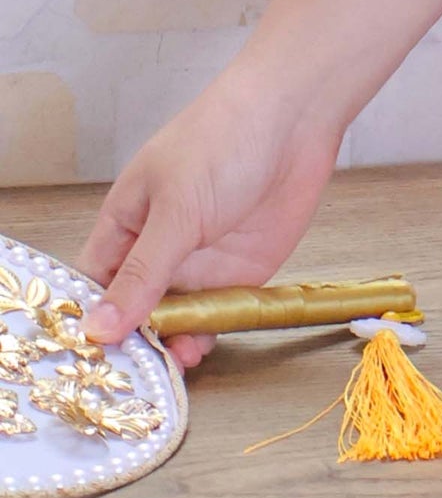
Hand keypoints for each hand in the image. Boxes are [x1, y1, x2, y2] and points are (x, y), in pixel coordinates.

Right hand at [77, 58, 344, 372]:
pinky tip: (197, 354)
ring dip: (168, 345)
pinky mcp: (240, 272)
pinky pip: (216, 315)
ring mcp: (200, 262)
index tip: (87, 360)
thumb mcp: (174, 211)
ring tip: (163, 374)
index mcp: (126, 223)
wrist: (297, 116)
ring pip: (174, 319)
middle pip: (134, 309)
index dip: (91, 320)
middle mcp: (159, 247)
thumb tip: (99, 326)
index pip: (95, 283)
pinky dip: (206, 336)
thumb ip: (142, 273)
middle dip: (130, 342)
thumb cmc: (223, 139)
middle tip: (128, 381)